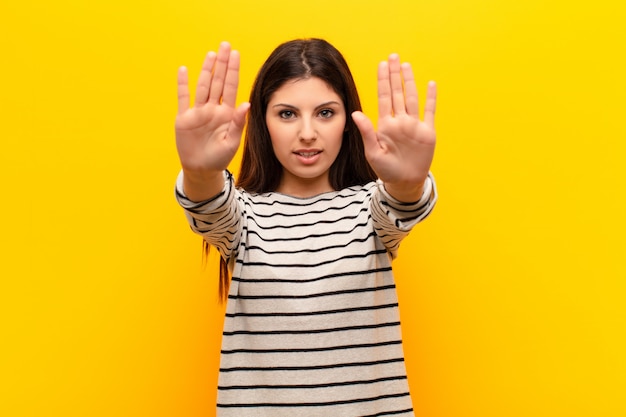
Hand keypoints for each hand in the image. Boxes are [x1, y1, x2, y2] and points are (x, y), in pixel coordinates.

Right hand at [175, 42, 249, 177]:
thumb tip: (245, 104)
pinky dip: (183, 84)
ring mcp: (198, 112)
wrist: (202, 170)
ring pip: (203, 86)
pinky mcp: (184, 118)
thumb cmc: (219, 157)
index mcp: (227, 114)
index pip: (231, 88)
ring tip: (211, 54)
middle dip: (222, 64)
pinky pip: (183, 98)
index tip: (236, 55)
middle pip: (218, 82)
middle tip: (225, 45)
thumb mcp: (232, 142)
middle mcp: (213, 109)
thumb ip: (238, 123)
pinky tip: (184, 70)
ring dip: (206, 70)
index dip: (233, 71)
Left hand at [352, 54, 436, 201]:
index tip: (382, 65)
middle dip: (395, 75)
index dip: (383, 81)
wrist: (405, 182)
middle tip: (393, 56)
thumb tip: (355, 114)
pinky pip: (430, 111)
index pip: (384, 98)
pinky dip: (431, 98)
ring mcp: (414, 125)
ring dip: (410, 81)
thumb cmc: (386, 169)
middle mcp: (400, 121)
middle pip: (398, 93)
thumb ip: (366, 132)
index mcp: (385, 125)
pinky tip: (430, 84)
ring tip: (406, 65)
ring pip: (412, 98)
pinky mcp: (427, 132)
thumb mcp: (373, 152)